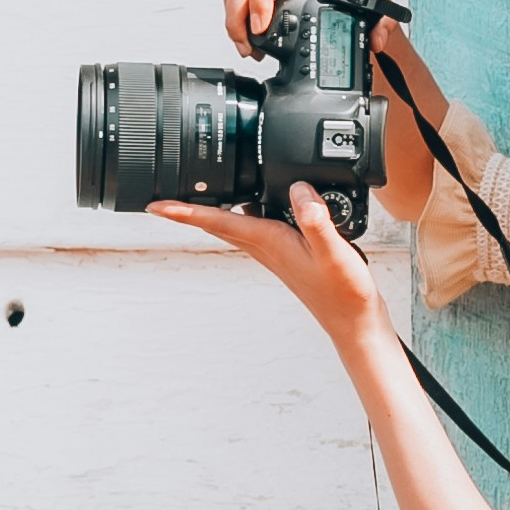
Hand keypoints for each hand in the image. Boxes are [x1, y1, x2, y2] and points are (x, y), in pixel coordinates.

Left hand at [152, 181, 389, 347]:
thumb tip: (297, 189)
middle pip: (218, 220)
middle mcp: (265, 246)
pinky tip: (259, 196)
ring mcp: (275, 250)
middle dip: (190, 205)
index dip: (184, 211)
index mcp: (269, 242)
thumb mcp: (333, 252)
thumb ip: (315, 220)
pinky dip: (249, 208)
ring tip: (199, 186)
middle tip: (162, 192)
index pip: (217, 222)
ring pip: (235, 222)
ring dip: (215, 207)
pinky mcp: (288, 250)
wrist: (354, 323)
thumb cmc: (344, 294)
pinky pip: (258, 224)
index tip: (155, 206)